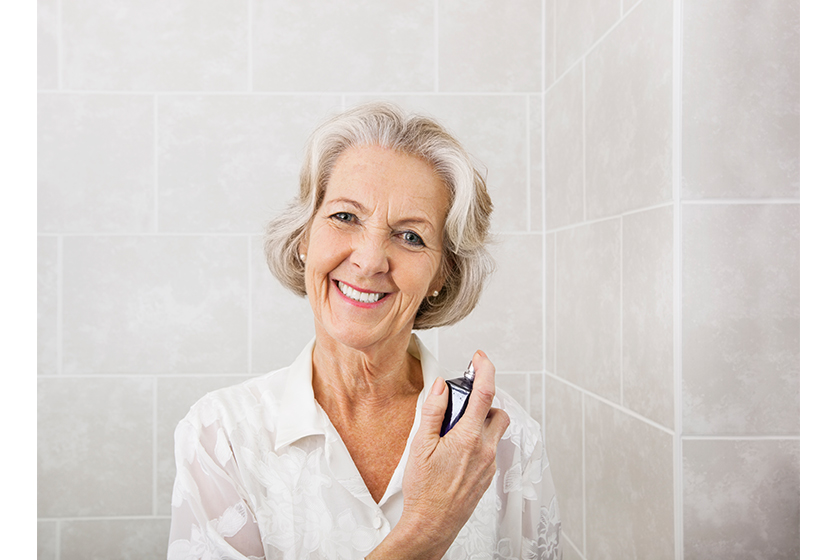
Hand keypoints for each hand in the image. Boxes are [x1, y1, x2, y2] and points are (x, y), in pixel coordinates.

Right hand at [367, 350, 509, 559]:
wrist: (431, 524)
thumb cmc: (424, 489)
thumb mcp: (420, 445)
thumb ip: (432, 411)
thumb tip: (441, 386)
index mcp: (468, 437)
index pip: (485, 393)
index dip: (485, 370)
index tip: (480, 358)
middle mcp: (485, 449)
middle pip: (497, 412)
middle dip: (484, 401)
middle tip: (460, 404)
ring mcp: (489, 464)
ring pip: (494, 432)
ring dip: (479, 423)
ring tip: (453, 432)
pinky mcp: (488, 476)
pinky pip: (489, 449)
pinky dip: (477, 442)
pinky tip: (455, 452)